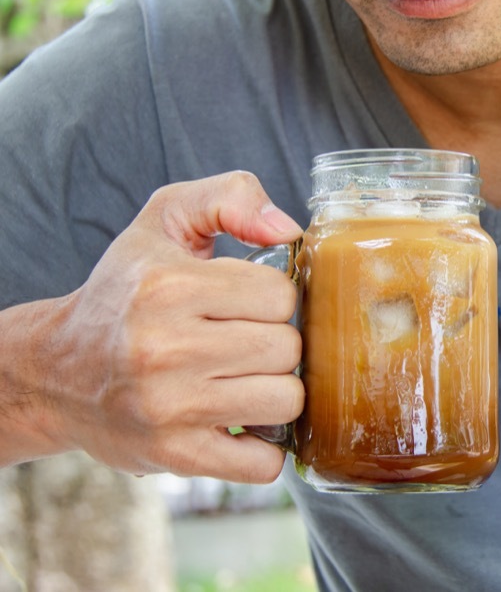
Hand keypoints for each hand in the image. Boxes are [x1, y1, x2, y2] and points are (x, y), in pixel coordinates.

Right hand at [42, 172, 304, 481]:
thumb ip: (230, 196)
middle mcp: (165, 347)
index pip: (281, 296)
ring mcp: (169, 406)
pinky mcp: (173, 455)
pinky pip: (262, 463)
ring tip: (244, 380)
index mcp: (168, 286)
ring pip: (285, 401)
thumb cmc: (125, 292)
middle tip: (244, 343)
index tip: (246, 304)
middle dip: (275, 345)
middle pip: (287, 349)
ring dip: (274, 393)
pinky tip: (240, 423)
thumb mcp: (164, 221)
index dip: (273, 300)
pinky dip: (263, 449)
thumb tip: (287, 228)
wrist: (54, 372)